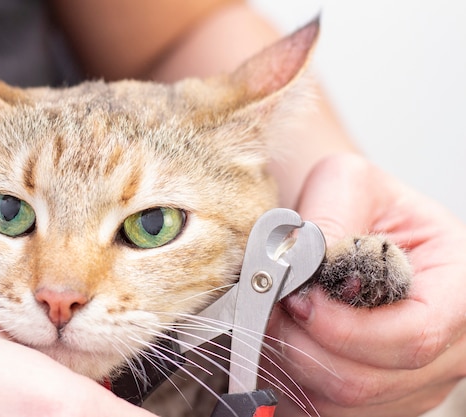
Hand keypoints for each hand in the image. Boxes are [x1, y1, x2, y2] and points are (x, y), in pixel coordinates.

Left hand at [266, 153, 465, 415]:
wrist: (356, 223)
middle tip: (270, 306)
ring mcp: (418, 379)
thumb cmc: (362, 203)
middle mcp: (451, 344)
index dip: (344, 328)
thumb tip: (305, 265)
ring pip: (343, 403)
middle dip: (303, 346)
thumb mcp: (348, 184)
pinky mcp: (385, 396)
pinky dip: (294, 380)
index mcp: (460, 287)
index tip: (298, 299)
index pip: (412, 336)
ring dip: (292, 363)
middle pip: (369, 382)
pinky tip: (285, 339)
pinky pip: (329, 410)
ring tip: (274, 317)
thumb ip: (330, 218)